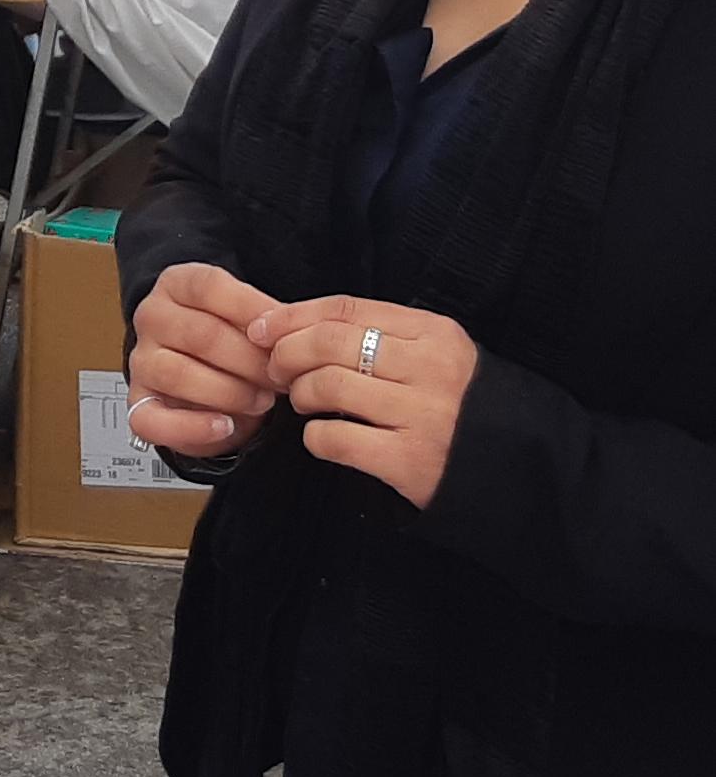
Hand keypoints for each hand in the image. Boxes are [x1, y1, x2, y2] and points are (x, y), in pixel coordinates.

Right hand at [126, 262, 282, 461]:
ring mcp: (141, 362)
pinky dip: (194, 428)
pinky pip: (155, 420)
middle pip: (200, 334)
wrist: (205, 376)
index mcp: (176, 285)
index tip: (283, 336)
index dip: (252, 312)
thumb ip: (263, 318)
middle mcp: (151, 318)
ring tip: (262, 402)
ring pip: (179, 375)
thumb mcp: (246, 317)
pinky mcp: (139, 404)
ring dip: (230, 392)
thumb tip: (284, 327)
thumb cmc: (230, 342)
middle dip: (250, 361)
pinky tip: (225, 426)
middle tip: (281, 378)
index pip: (210, 287)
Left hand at [250, 295, 479, 509]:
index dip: (294, 316)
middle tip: (278, 372)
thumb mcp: (433, 354)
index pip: (346, 308)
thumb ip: (378, 335)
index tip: (263, 328)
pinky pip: (337, 439)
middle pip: (330, 343)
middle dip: (288, 355)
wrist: (514, 467)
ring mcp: (421, 414)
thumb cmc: (458, 404)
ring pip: (328, 386)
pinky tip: (323, 438)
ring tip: (304, 404)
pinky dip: (315, 437)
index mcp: (433, 332)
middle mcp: (429, 367)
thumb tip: (294, 325)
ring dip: (301, 395)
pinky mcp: (410, 461)